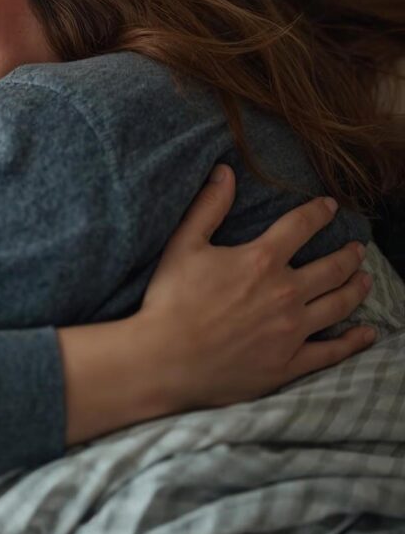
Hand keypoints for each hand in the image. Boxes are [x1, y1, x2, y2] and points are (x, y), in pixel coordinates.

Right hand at [140, 164, 373, 411]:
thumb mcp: (183, 245)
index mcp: (261, 260)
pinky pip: (332, 351)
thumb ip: (208, 206)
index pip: (300, 227)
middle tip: (357, 248)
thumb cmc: (170, 299)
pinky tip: (367, 333)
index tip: (330, 206)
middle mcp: (285, 293)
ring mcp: (291, 330)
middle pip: (330, 268)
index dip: (318, 212)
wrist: (166, 359)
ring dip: (356, 289)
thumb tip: (225, 171)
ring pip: (338, 304)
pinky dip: (354, 341)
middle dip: (348, 254)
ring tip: (365, 279)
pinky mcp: (289, 362)